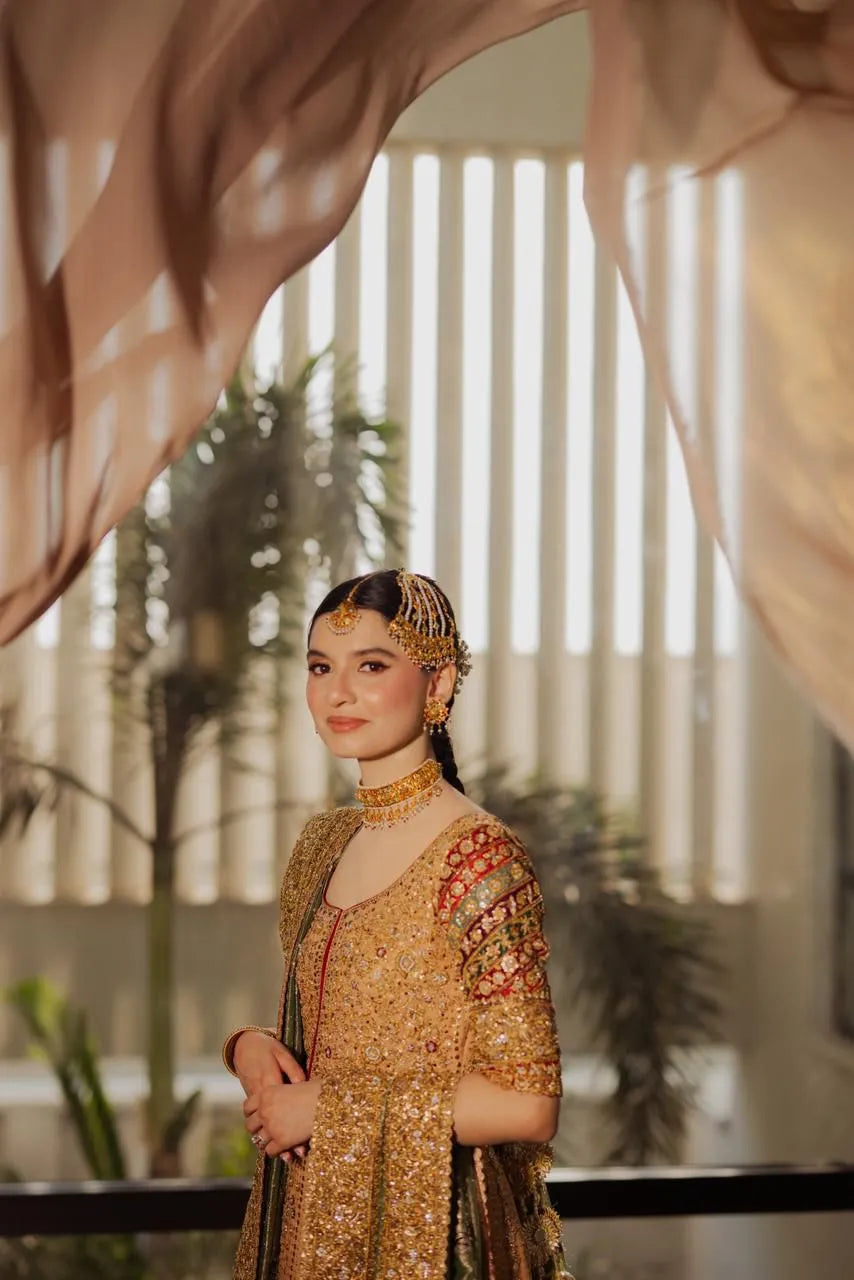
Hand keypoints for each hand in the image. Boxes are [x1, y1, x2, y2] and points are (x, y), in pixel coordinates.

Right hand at [233, 1032, 308, 1161]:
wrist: (244, 1045)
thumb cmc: (267, 1048)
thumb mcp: (282, 1054)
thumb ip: (292, 1069)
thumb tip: (304, 1083)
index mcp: (270, 1083)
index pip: (283, 1110)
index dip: (293, 1129)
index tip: (302, 1144)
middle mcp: (260, 1096)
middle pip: (270, 1125)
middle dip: (283, 1142)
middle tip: (298, 1154)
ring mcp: (254, 1099)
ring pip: (260, 1128)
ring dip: (272, 1142)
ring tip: (288, 1156)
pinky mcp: (251, 1100)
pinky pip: (255, 1121)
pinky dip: (263, 1133)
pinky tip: (273, 1144)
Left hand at [244, 1079, 320, 1159]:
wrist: (326, 1101)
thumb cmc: (314, 1091)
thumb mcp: (291, 1085)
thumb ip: (279, 1094)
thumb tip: (277, 1102)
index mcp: (266, 1093)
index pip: (247, 1107)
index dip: (252, 1114)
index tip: (258, 1117)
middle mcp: (265, 1110)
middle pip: (250, 1125)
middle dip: (257, 1130)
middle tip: (265, 1131)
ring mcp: (271, 1127)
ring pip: (258, 1140)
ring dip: (266, 1142)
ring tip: (274, 1142)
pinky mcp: (281, 1141)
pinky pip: (270, 1151)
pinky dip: (276, 1151)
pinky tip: (284, 1149)